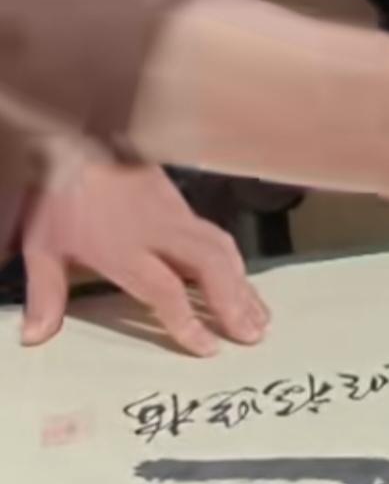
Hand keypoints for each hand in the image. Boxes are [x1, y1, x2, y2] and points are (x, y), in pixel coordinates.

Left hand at [21, 154, 270, 356]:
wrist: (74, 136)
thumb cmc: (57, 190)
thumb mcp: (40, 241)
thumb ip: (45, 291)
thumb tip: (34, 337)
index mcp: (123, 245)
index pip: (166, 289)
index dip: (189, 321)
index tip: (208, 348)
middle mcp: (158, 229)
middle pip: (210, 264)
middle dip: (234, 301)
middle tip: (252, 336)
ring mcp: (173, 213)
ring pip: (221, 247)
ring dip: (242, 282)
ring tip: (259, 316)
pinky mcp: (179, 202)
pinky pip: (215, 233)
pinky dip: (234, 260)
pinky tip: (240, 279)